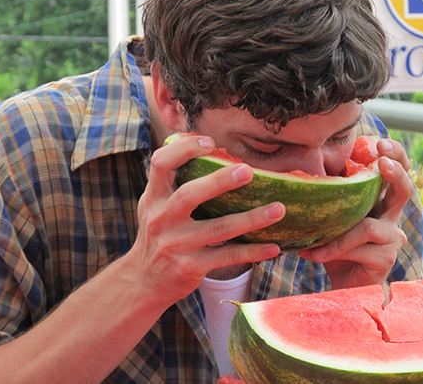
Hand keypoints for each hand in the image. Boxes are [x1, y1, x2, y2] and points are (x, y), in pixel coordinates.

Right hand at [127, 135, 282, 302]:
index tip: (210, 142)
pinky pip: (228, 256)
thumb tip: (213, 148)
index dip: (184, 149)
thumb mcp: (155, 206)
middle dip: (219, 181)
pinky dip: (253, 251)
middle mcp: (161, 219)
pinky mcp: (191, 267)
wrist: (144, 281)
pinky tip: (273, 247)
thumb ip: (175, 182)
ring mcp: (176, 245)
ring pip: (219, 228)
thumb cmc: (159, 234)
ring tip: (278, 209)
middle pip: (190, 195)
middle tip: (248, 171)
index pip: (160, 163)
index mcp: (154, 197)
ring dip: (251, 218)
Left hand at [298, 139, 412, 288]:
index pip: (397, 170)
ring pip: (369, 226)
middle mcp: (391, 217)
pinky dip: (333, 250)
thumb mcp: (332, 219)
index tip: (379, 142)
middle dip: (394, 171)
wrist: (344, 287)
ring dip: (337, 235)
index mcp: (380, 202)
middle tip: (381, 161)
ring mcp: (392, 238)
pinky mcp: (386, 258)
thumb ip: (331, 198)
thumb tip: (300, 171)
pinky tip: (314, 256)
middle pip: (405, 188)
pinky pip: (358, 248)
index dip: (395, 154)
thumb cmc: (335, 248)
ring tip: (313, 244)